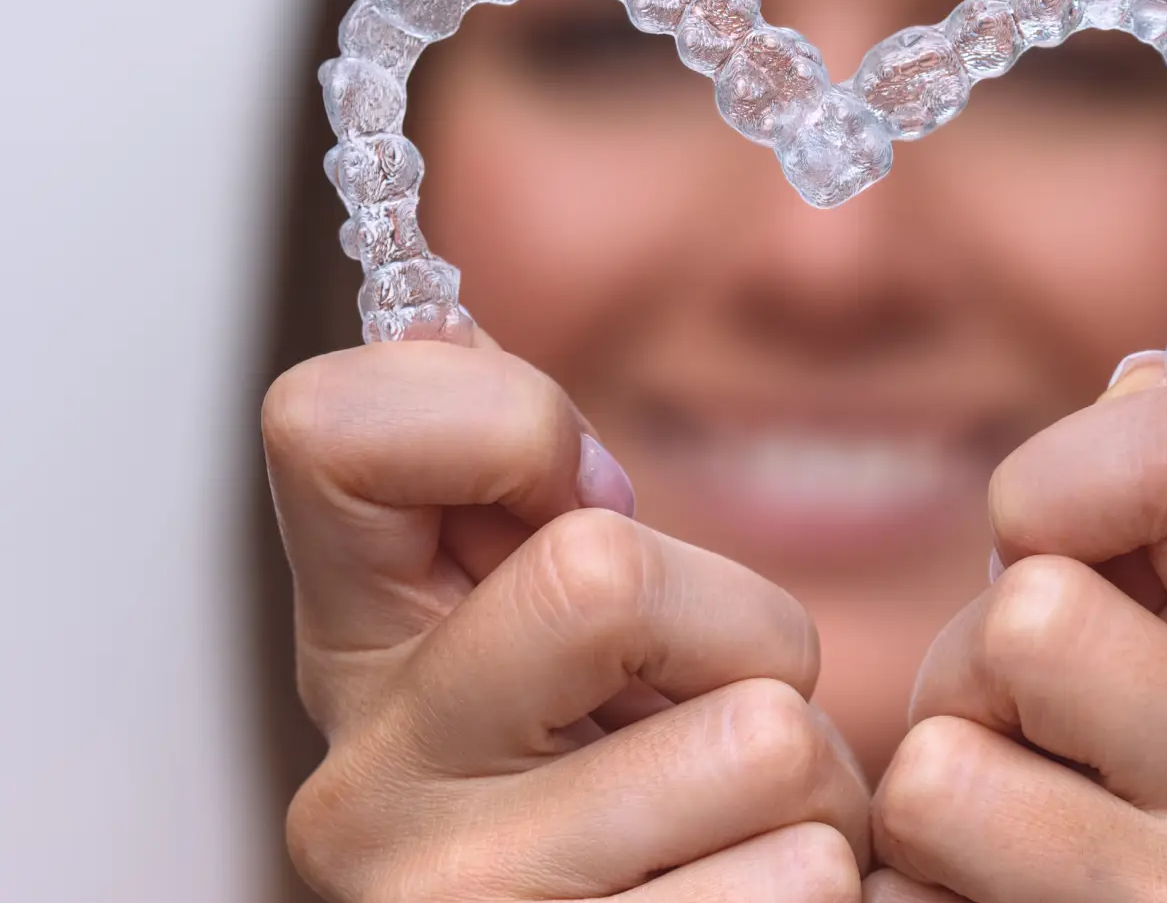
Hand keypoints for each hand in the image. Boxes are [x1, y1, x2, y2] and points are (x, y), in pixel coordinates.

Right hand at [262, 330, 869, 901]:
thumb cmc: (611, 781)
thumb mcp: (538, 621)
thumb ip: (507, 481)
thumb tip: (446, 330)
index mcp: (350, 650)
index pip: (328, 426)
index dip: (506, 422)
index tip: (583, 500)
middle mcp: (364, 792)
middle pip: (605, 571)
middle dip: (740, 621)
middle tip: (723, 690)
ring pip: (760, 741)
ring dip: (813, 774)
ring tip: (746, 819)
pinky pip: (804, 878)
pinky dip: (829, 872)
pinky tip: (751, 890)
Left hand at [866, 359, 1166, 902]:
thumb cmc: (1124, 807)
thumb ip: (1154, 510)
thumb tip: (1143, 377)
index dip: (1068, 477)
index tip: (1046, 543)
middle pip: (1032, 618)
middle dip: (973, 670)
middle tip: (1019, 735)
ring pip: (941, 771)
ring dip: (931, 797)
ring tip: (998, 832)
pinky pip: (895, 898)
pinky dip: (907, 897)